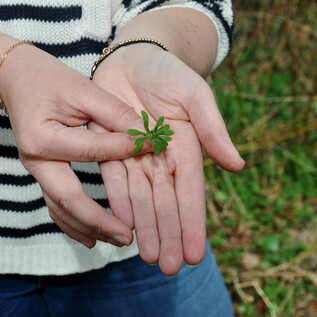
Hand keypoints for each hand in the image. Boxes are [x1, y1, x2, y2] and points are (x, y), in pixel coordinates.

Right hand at [0, 43, 151, 247]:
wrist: (19, 79)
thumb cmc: (50, 80)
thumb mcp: (83, 90)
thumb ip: (114, 113)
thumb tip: (145, 134)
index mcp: (44, 137)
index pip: (94, 151)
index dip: (126, 150)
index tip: (153, 150)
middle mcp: (36, 160)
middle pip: (69, 200)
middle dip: (100, 221)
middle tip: (128, 237)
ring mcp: (37, 170)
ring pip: (61, 210)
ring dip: (89, 228)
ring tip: (116, 241)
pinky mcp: (43, 173)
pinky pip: (56, 205)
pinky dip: (74, 224)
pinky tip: (92, 238)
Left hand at [91, 45, 244, 274]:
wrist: (135, 59)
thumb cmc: (170, 73)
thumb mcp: (197, 96)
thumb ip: (213, 130)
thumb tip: (237, 165)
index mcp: (185, 148)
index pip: (191, 191)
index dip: (192, 221)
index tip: (195, 252)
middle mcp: (161, 158)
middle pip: (165, 202)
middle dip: (168, 233)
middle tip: (170, 266)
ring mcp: (135, 156)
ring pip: (141, 198)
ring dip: (145, 227)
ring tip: (149, 256)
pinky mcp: (109, 148)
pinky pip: (115, 180)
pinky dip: (119, 203)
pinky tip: (123, 225)